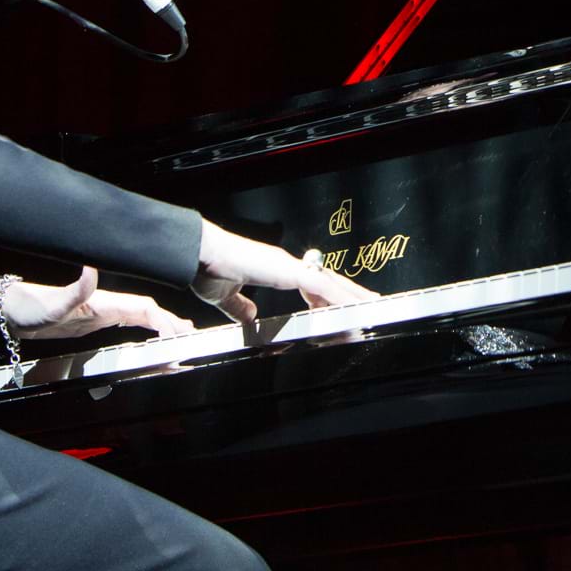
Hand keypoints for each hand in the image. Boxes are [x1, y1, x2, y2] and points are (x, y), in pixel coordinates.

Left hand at [0, 267, 197, 341]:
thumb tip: (91, 269)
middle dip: (170, 322)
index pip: (142, 308)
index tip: (176, 333)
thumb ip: (76, 289)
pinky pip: (128, 323)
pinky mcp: (94, 320)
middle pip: (147, 310)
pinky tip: (149, 333)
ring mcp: (101, 311)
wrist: (12, 312)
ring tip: (179, 333)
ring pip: (140, 316)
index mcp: (103, 301)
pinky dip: (145, 327)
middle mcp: (106, 304)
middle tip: (189, 335)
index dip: (163, 319)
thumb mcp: (54, 304)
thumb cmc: (31, 308)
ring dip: (162, 323)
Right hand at [193, 219, 382, 325]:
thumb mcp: (226, 296)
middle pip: (326, 280)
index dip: (328, 294)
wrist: (199, 253)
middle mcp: (286, 265)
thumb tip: (250, 317)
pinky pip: (319, 285)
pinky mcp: (286, 270)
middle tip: (370, 301)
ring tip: (371, 303)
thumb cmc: (208, 268)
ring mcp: (288, 266)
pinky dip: (338, 295)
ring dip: (351, 294)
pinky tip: (351, 303)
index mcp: (275, 269)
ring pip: (329, 282)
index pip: (310, 282)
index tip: (340, 305)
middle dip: (350, 291)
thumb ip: (240, 307)